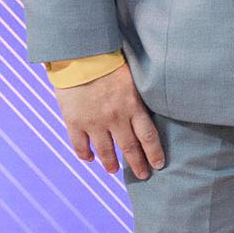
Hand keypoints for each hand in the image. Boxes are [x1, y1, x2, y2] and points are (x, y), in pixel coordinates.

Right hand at [54, 65, 164, 181]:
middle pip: (129, 147)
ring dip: (110, 163)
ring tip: (112, 170)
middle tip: (142, 176)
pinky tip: (89, 159)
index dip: (154, 153)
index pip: (148, 137)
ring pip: (105, 150)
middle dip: (137, 164)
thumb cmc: (109, 61)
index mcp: (133, 107)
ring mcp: (94, 122)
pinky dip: (85, 154)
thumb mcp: (132, 78)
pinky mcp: (74, 121)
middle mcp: (115, 118)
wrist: (80, 56)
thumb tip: (146, 110)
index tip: (159, 164)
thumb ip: (137, 97)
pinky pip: (80, 145)